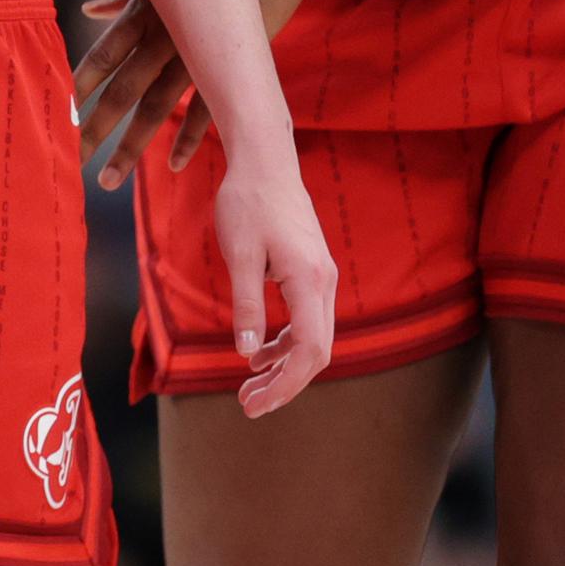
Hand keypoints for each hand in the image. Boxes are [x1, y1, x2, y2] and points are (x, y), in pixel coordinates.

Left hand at [73, 0, 327, 186]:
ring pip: (157, 108)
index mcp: (145, 10)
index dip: (78, 85)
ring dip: (131, 146)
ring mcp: (199, 53)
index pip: (102, 55)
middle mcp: (164, 35)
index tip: (56, 114)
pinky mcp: (234, 65)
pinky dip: (188, 137)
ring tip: (108, 179)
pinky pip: (207, 109)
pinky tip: (171, 165)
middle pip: (122, 90)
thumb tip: (90, 10)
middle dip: (94, 127)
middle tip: (68, 160)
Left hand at [210, 144, 334, 414]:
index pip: (310, 350)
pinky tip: (258, 354)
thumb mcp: (238, 254)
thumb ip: (246, 304)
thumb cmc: (247, 201)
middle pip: (317, 351)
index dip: (286, 385)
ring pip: (313, 338)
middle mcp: (325, 282)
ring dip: (284, 367)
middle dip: (284, 384)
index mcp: (310, 280)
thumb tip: (246, 354)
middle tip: (247, 405)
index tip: (254, 405)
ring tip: (249, 387)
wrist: (265, 160)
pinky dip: (285, 343)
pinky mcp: (312, 272)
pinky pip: (307, 320)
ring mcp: (322, 276)